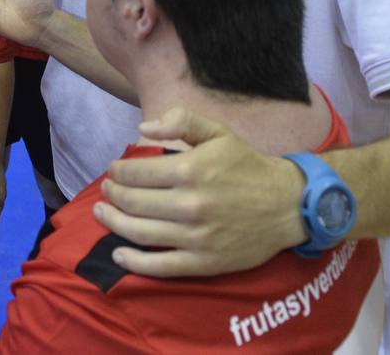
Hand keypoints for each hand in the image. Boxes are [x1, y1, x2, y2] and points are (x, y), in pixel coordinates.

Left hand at [92, 108, 306, 277]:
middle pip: (132, 202)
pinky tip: (119, 254)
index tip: (113, 171)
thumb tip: (142, 128)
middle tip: (106, 192)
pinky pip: (160, 267)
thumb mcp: (218, 132)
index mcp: (189, 170)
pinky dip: (134, 262)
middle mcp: (188, 205)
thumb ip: (180, 122)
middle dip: (112, 195)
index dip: (117, 172)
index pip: (135, 173)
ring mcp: (195, 237)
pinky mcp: (203, 262)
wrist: (287, 205)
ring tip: (102, 214)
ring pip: (139, 233)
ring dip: (113, 223)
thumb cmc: (248, 166)